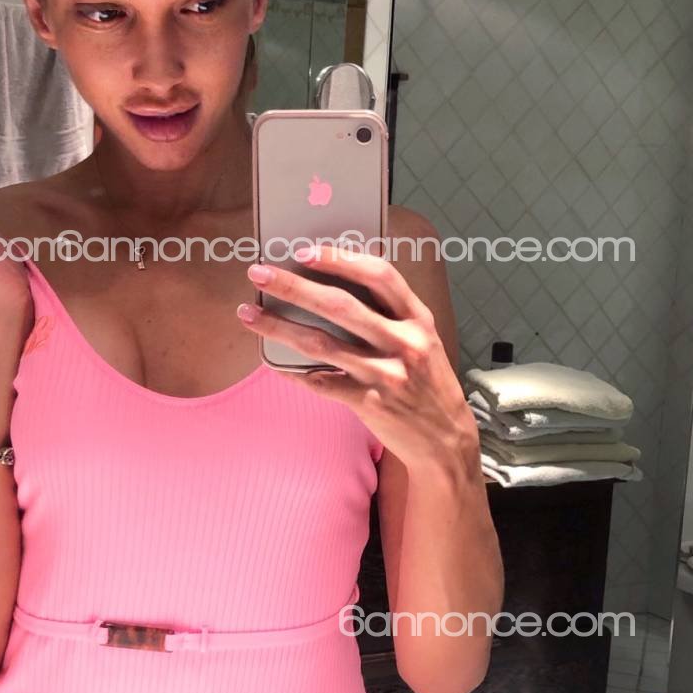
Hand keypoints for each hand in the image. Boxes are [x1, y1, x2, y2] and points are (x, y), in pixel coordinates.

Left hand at [237, 244, 476, 469]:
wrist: (445, 439)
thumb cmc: (426, 380)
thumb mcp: (421, 338)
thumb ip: (388, 312)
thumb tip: (331, 282)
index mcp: (417, 318)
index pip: (379, 276)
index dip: (339, 260)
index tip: (303, 252)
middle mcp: (404, 343)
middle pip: (340, 306)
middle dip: (294, 287)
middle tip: (259, 274)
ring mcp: (386, 375)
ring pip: (320, 344)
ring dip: (278, 327)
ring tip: (248, 315)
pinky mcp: (369, 404)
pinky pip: (320, 382)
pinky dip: (292, 371)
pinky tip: (270, 360)